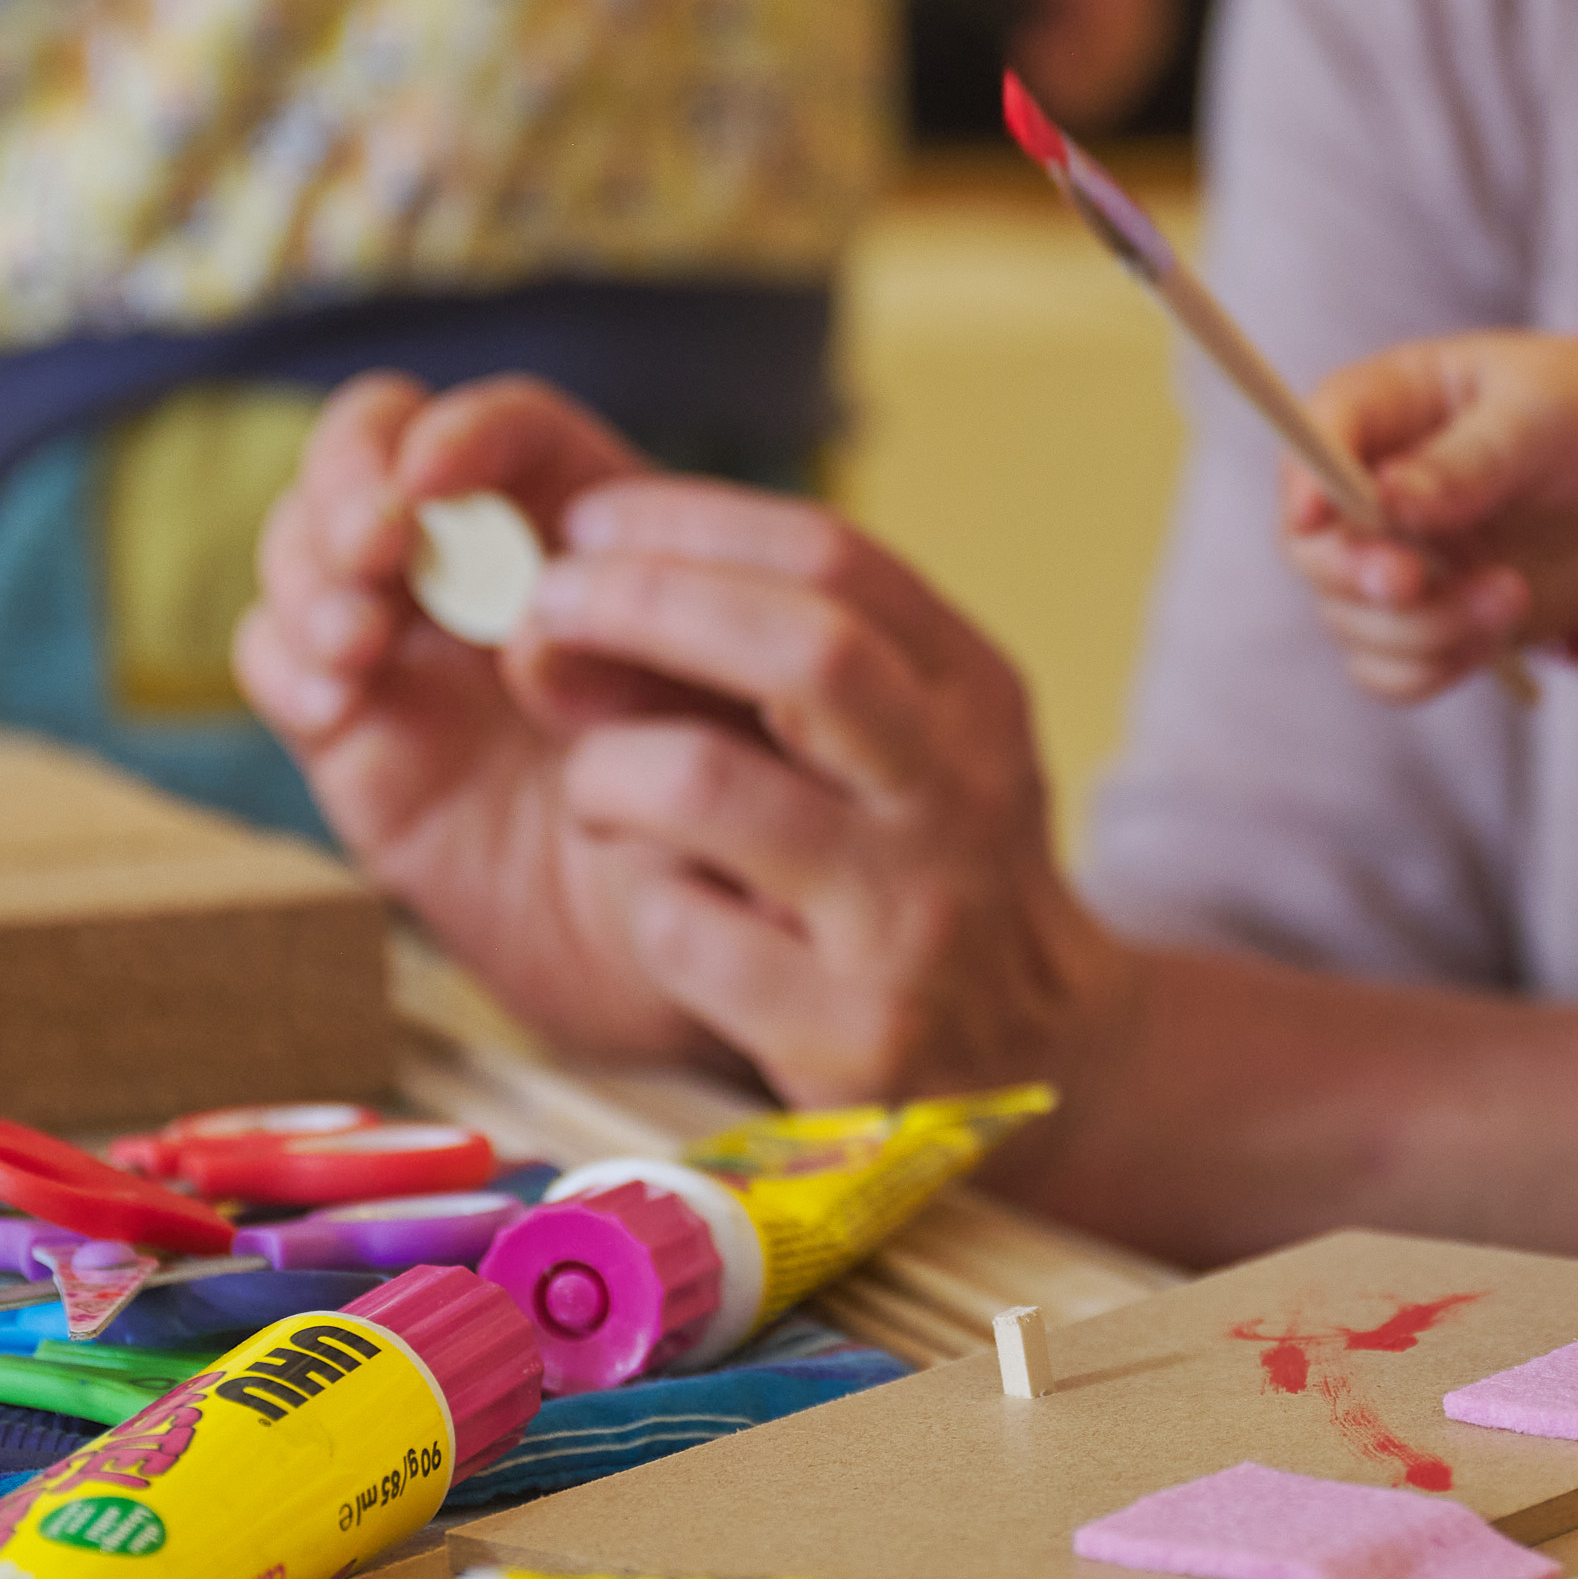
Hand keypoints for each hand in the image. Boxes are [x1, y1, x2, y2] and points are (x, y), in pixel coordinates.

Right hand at [231, 374, 719, 1062]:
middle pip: (375, 448)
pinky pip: (275, 658)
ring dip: (312, 565)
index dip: (464, 431)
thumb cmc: (742, 813)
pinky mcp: (351, 729)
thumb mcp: (728, 721)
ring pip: (307, 541)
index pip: (507, 433)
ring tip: (358, 636)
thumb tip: (533, 635)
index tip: (439, 476)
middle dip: (355, 476)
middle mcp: (485, 568)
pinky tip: (336, 702)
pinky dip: (286, 659)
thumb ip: (647, 663)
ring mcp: (409, 643)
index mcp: (588, 530)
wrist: (702, 950)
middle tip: (380, 544)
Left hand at [522, 483, 1144, 1108]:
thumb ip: (769, 668)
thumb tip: (567, 605)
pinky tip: (662, 909)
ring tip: (596, 788)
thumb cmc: (917, 863)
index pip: (835, 560)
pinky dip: (638, 902)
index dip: (690, 523)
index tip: (588, 522)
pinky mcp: (850, 1033)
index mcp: (973, 693)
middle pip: (799, 650)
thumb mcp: (897, 741)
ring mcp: (910, 917)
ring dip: (606, 767)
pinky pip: (680, 930)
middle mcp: (958, 792)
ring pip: (705, 783)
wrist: (1034, 1057)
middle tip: (543, 610)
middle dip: (641, 604)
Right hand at [1283, 331, 1577, 702]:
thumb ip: (1468, 459)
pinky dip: (1434, 667)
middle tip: (1417, 581)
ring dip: (1422, 629)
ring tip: (1510, 596)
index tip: (1315, 516)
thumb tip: (1389, 499)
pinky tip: (1498, 633)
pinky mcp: (1428, 617)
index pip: (1314, 434)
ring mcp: (1396, 557)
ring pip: (1351, 621)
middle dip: (1358, 574)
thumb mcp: (1539, 416)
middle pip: (1311, 547)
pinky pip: (1390, 669)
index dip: (1301, 479)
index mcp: (1390, 406)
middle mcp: (1371, 486)